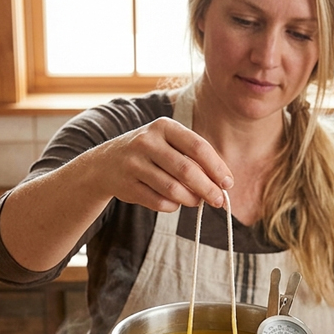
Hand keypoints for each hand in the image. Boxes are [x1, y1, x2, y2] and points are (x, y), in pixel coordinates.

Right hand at [87, 117, 232, 211]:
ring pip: (172, 189)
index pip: (198, 147)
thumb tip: (222, 184)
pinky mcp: (126, 185)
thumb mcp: (169, 144)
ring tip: (197, 202)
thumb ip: (194, 159)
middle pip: (187, 170)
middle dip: (208, 189)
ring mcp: (134, 164)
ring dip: (190, 200)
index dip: (217, 168)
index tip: (228, 184)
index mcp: (164, 126)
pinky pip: (158, 202)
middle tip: (219, 201)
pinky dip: (172, 206)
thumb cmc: (150, 153)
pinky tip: (174, 203)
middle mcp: (147, 142)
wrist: (105, 163)